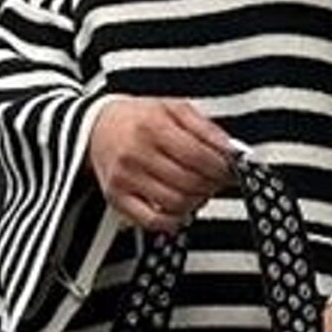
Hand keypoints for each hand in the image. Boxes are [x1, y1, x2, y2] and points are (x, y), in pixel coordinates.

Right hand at [87, 96, 232, 232]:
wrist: (97, 126)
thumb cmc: (139, 118)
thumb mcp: (174, 108)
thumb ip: (206, 128)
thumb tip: (233, 150)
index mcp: (153, 126)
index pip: (198, 155)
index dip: (221, 166)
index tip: (230, 168)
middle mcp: (136, 153)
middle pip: (189, 181)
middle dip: (212, 184)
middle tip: (218, 179)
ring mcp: (125, 178)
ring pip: (176, 203)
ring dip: (197, 201)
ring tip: (200, 189)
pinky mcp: (116, 198)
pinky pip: (152, 222)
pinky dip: (174, 220)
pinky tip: (181, 207)